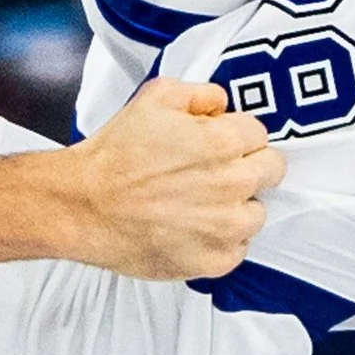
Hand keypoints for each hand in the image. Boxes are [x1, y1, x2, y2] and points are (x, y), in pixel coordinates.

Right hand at [56, 80, 278, 277]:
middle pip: (271, 170)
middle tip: (212, 172)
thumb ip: (198, 94)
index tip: (217, 143)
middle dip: (247, 166)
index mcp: (222, 142)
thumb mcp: (153, 98)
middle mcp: (232, 184)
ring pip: (257, 212)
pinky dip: (219, 240)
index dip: (236, 135)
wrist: (82, 206)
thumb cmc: (113, 156)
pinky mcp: (214, 260)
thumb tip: (221, 103)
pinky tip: (190, 228)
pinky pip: (237, 248)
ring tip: (198, 203)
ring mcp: (226, 226)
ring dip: (236, 206)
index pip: (260, 133)